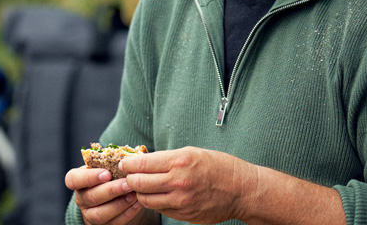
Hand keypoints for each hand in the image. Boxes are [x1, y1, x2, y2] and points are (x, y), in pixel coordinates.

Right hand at [65, 165, 149, 223]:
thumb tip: (134, 155)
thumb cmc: (114, 175)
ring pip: (100, 214)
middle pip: (90, 197)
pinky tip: (138, 204)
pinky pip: (113, 223)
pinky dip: (127, 214)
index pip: (73, 179)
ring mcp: (90, 214)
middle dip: (111, 190)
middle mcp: (81, 198)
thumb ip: (116, 160)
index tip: (107, 173)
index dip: (88, 177)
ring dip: (119, 204)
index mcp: (78, 180)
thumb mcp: (111, 165)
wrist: (119, 195)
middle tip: (127, 183)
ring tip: (134, 195)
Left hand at [120, 146, 258, 223]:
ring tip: (143, 186)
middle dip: (131, 179)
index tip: (124, 163)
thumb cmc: (220, 167)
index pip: (141, 165)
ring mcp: (181, 201)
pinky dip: (155, 202)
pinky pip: (160, 209)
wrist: (242, 190)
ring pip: (146, 200)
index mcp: (180, 161)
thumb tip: (142, 161)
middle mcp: (178, 182)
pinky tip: (159, 195)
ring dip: (141, 193)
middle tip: (130, 175)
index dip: (128, 164)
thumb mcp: (192, 152)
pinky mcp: (184, 215)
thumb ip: (166, 158)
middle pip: (138, 183)